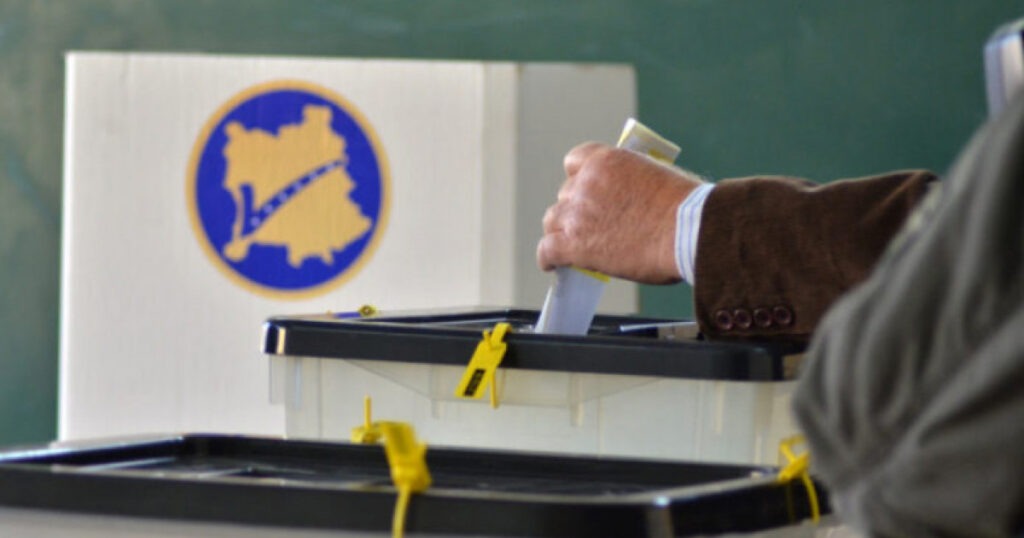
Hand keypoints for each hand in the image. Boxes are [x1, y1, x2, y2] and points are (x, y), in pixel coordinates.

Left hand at [537, 142, 702, 283]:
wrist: (688, 231)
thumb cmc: (686, 209)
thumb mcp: (657, 177)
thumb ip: (632, 183)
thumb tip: (629, 200)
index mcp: (607, 161)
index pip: (575, 161)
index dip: (578, 178)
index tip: (583, 190)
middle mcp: (586, 182)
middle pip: (565, 195)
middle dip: (574, 209)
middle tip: (587, 226)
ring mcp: (577, 213)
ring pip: (553, 221)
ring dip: (560, 231)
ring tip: (568, 245)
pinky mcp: (574, 244)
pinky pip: (547, 250)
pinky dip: (548, 258)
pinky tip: (551, 264)